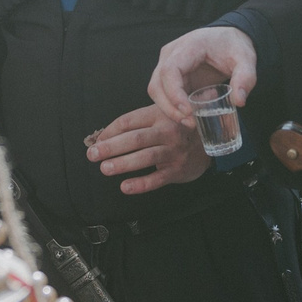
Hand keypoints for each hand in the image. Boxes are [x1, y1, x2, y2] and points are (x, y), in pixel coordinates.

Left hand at [87, 105, 210, 195]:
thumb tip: (103, 136)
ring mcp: (174, 151)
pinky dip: (141, 184)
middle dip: (111, 147)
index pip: (129, 121)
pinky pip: (157, 179)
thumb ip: (136, 123)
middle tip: (92, 154)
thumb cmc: (176, 128)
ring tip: (105, 168)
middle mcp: (167, 131)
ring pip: (145, 157)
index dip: (109, 131)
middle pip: (135, 138)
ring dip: (123, 163)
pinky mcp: (178, 170)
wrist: (209, 142)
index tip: (96, 140)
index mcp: (159, 114)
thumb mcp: (160, 116)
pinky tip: (125, 187)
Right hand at [148, 26, 255, 124]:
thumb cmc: (233, 46)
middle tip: (191, 123)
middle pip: (156, 84)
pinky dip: (176, 107)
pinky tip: (196, 109)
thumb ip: (246, 78)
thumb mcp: (246, 59)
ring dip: (171, 110)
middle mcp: (171, 54)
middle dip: (170, 108)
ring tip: (195, 118)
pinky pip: (165, 95)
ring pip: (156, 91)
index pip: (169, 70)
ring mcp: (167, 64)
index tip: (188, 112)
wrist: (227, 39)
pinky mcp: (170, 76)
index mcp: (188, 46)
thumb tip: (239, 101)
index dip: (174, 94)